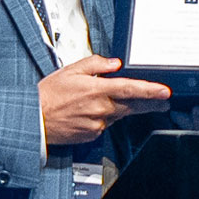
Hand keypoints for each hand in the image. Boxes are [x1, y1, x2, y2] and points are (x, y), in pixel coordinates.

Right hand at [39, 56, 170, 145]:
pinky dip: (106, 117)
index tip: (165, 92)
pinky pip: (106, 125)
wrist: (33, 120)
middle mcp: (101, 108)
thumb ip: (95, 64)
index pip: (132, 89)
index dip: (151, 91)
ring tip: (123, 102)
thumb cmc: (48, 95)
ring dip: (125, 108)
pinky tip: (95, 112)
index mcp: (97, 90)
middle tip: (162, 101)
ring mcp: (97, 124)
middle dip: (150, 103)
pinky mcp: (92, 134)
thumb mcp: (70, 70)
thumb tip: (114, 63)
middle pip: (133, 105)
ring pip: (119, 115)